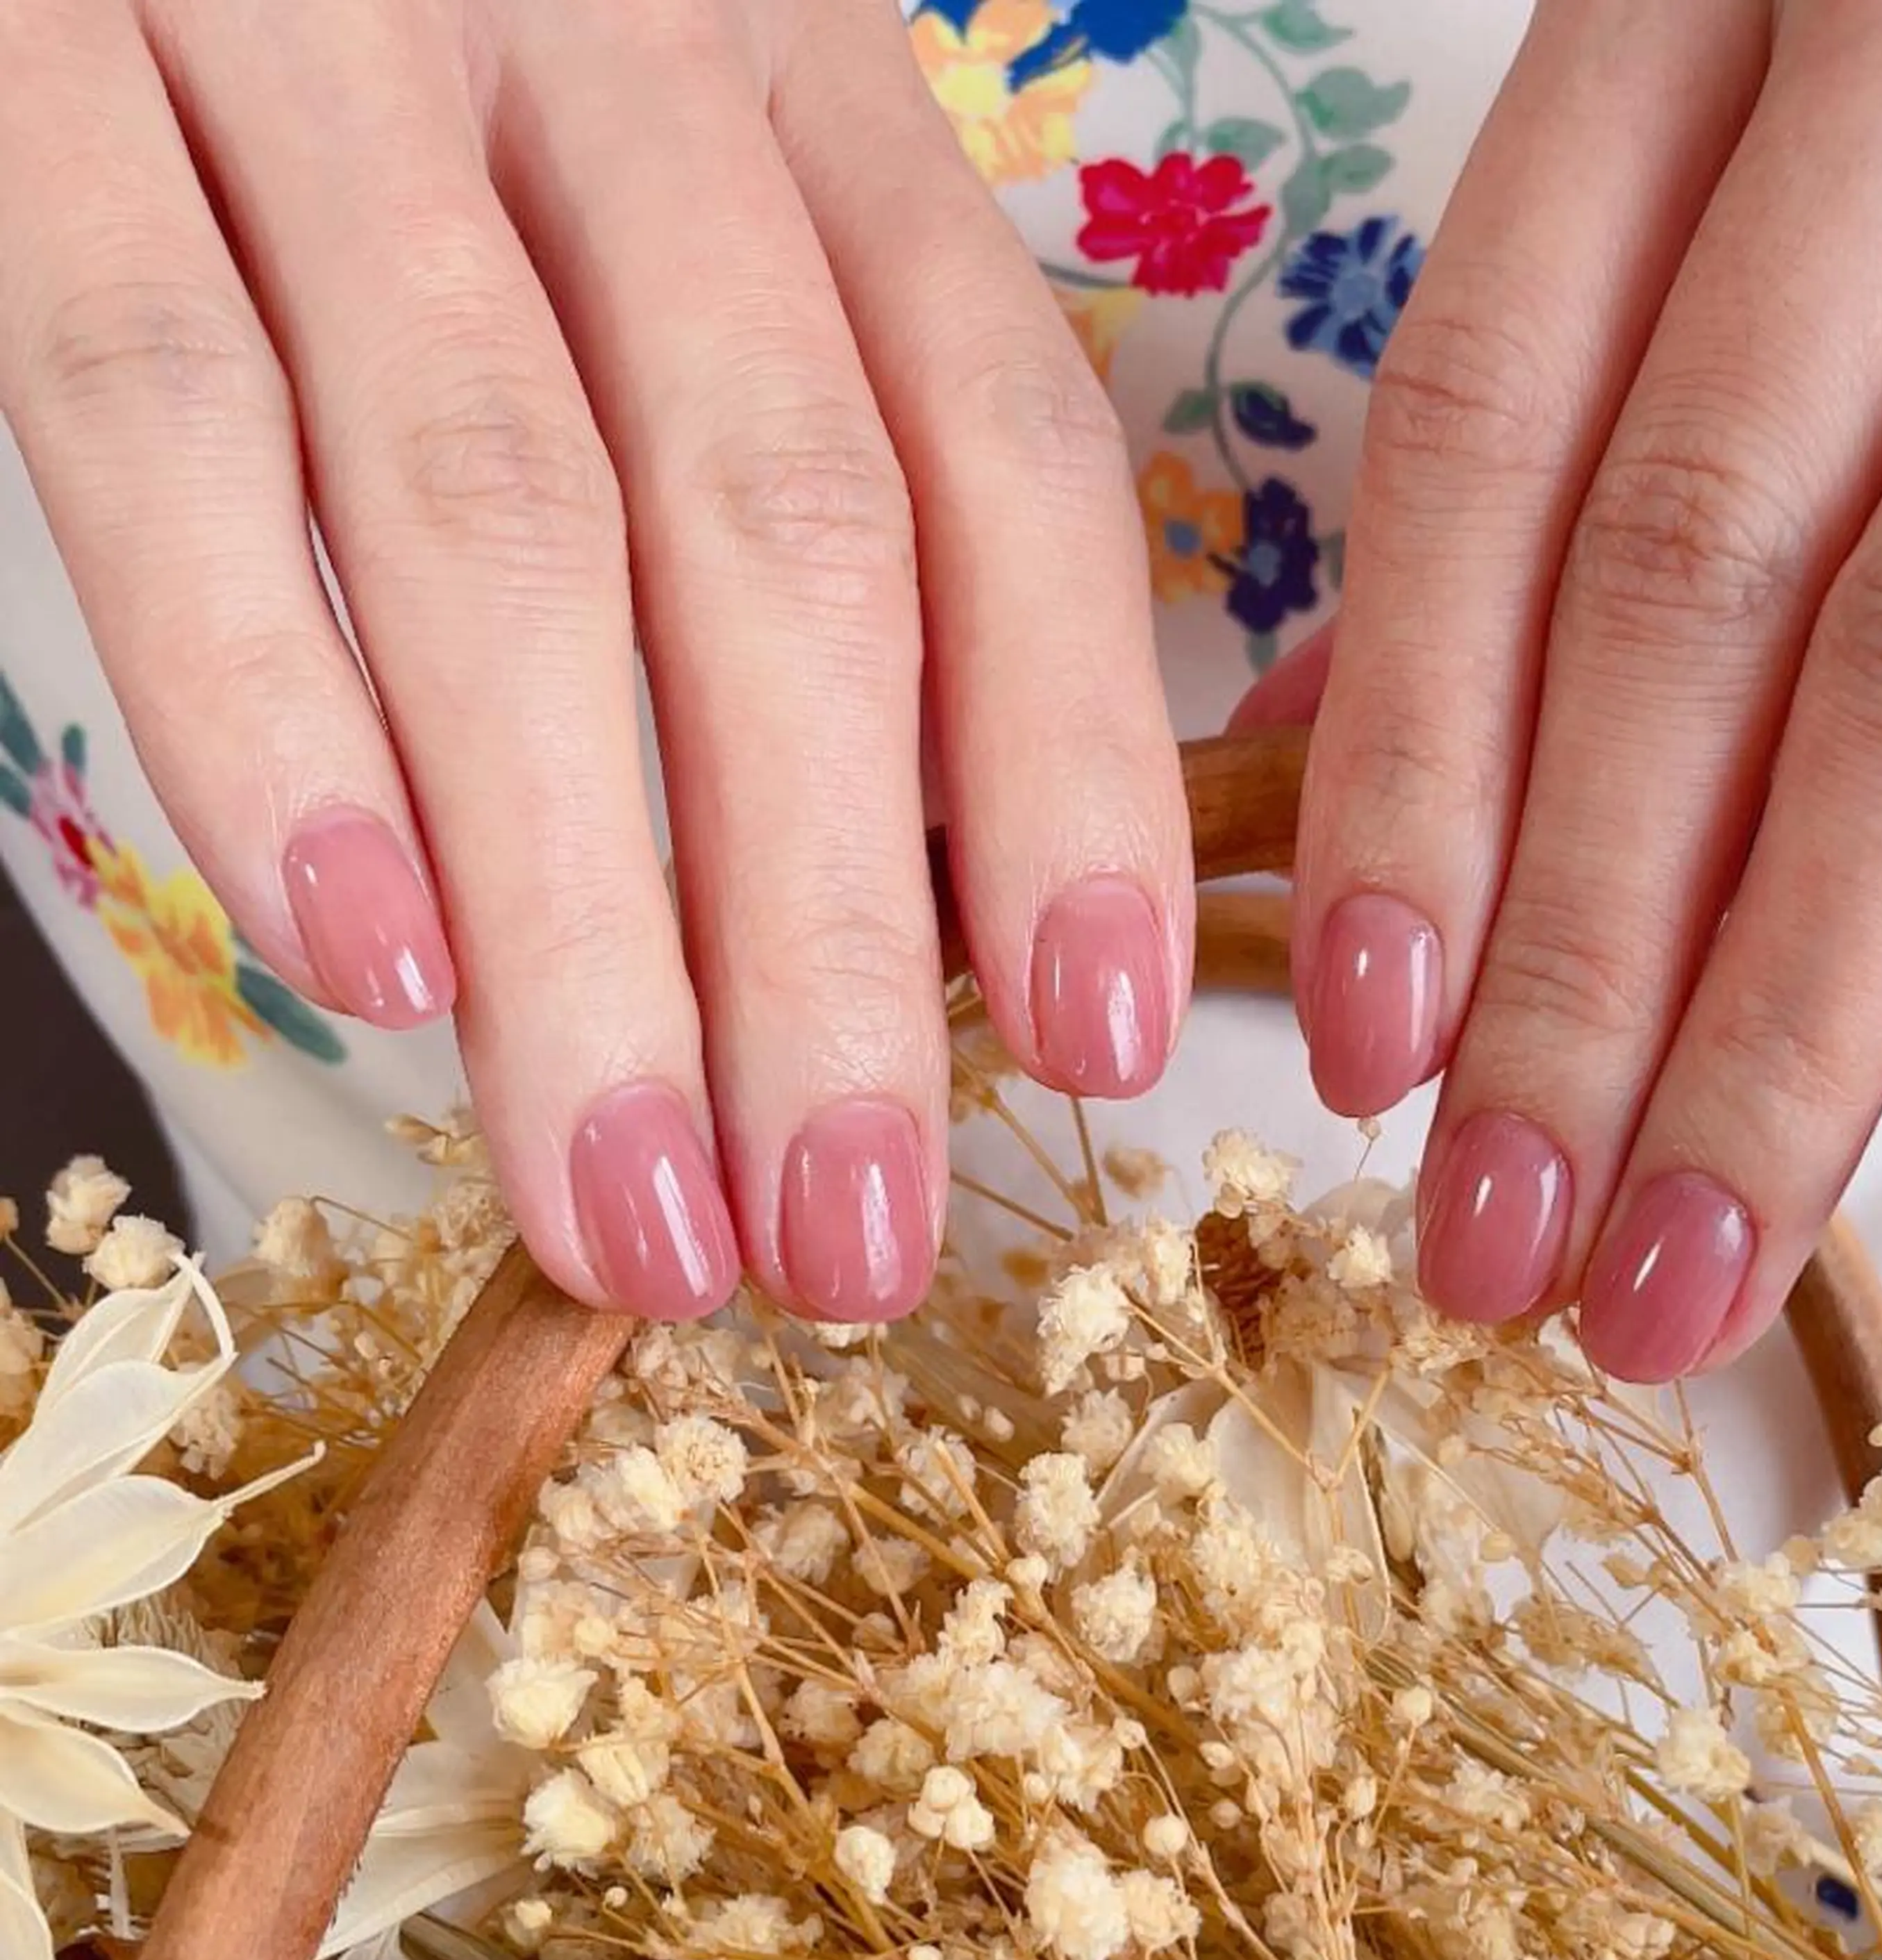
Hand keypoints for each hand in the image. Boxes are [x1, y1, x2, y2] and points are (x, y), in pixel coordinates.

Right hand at [0, 0, 1187, 1321]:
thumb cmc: (417, 56)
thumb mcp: (657, 195)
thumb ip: (777, 458)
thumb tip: (918, 873)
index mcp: (793, 85)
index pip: (999, 453)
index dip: (1069, 763)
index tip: (1098, 1041)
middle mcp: (600, 42)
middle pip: (779, 536)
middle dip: (829, 935)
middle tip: (852, 1240)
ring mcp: (312, 31)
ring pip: (500, 525)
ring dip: (587, 918)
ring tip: (636, 1203)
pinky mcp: (32, 52)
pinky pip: (161, 404)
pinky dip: (268, 695)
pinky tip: (373, 956)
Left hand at [1273, 0, 1881, 1379]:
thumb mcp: (1843, 167)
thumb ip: (1627, 405)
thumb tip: (1355, 758)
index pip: (1489, 432)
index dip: (1408, 770)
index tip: (1364, 1053)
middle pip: (1687, 577)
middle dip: (1574, 972)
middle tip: (1498, 1258)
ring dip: (1793, 1017)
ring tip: (1690, 1278)